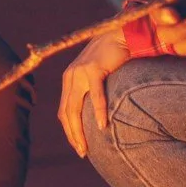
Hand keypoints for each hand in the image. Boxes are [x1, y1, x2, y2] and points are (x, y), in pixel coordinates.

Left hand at [58, 31, 131, 156]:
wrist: (121, 34)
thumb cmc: (113, 57)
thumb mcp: (97, 74)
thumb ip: (91, 90)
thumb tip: (97, 115)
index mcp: (69, 79)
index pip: (64, 110)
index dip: (69, 130)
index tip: (78, 146)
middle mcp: (71, 76)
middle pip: (67, 113)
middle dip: (72, 135)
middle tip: (81, 152)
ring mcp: (81, 72)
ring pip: (75, 107)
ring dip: (80, 130)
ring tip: (86, 147)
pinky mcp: (94, 69)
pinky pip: (96, 95)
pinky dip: (98, 112)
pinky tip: (102, 126)